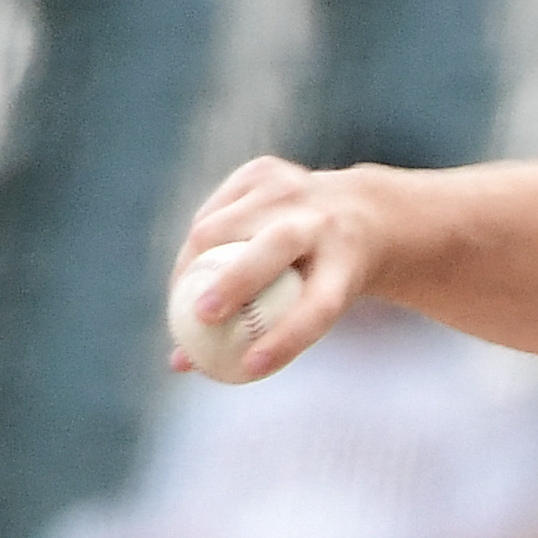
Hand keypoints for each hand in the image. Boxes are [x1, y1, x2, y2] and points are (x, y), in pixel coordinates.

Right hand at [167, 156, 378, 379]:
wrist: (359, 212)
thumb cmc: (324, 278)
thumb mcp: (311, 308)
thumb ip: (250, 334)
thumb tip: (178, 364)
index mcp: (350, 264)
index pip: (318, 308)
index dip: (285, 339)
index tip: (249, 367)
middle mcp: (324, 221)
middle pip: (275, 249)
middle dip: (235, 281)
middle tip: (200, 315)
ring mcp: (294, 189)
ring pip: (221, 228)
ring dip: (191, 264)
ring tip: (182, 296)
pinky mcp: (265, 170)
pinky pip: (212, 212)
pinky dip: (197, 241)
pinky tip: (196, 259)